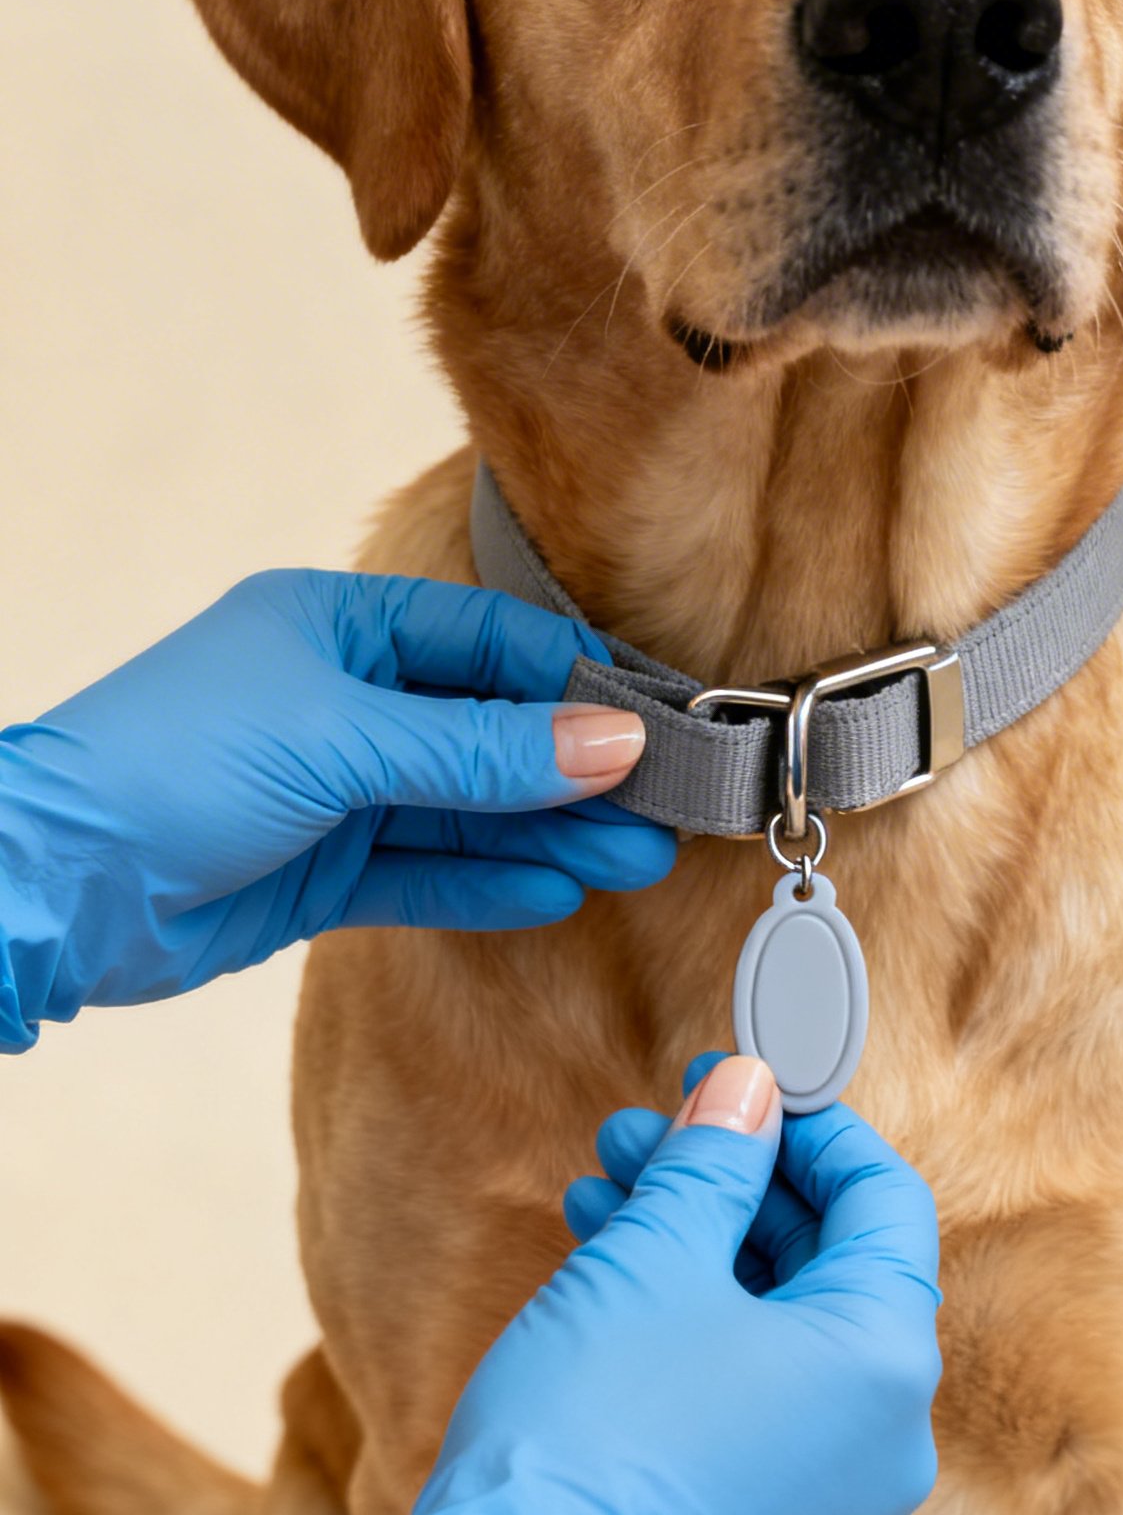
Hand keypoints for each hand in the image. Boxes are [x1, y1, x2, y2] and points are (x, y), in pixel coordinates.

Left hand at [0, 569, 673, 1042]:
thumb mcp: (342, 741)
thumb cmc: (171, 766)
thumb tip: (614, 742)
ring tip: (638, 858)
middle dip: (577, 769)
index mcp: (337, 625)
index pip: (488, 643)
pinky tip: (563, 888)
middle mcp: (341, 700)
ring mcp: (332, 790)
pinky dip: (493, 881)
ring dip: (551, 832)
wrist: (50, 882)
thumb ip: (482, 752)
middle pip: (488, 731)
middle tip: (668, 807)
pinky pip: (427, 871)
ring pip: (467, 809)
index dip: (576, 682)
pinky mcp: (319, 872)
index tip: (659, 723)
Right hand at [328, 1055, 941, 1514]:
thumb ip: (714, 1163)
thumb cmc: (591, 1435)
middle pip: (826, 1278)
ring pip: (780, 1354)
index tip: (735, 1088)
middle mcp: (884, 1454)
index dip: (808, 1130)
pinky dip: (697, 1358)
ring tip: (597, 1209)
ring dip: (697, 1267)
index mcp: (885, 1366)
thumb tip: (749, 1091)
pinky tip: (607, 1311)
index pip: (883, 1203)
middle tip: (637, 1142)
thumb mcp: (651, 1262)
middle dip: (729, 1195)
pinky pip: (754, 1431)